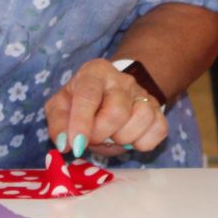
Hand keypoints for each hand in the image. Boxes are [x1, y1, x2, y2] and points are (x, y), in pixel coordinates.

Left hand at [45, 58, 167, 159]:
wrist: (109, 94)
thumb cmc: (80, 102)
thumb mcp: (61, 106)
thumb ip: (58, 123)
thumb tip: (65, 143)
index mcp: (95, 72)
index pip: (88, 95)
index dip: (81, 123)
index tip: (75, 145)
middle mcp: (122, 79)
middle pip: (117, 112)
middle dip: (101, 134)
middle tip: (93, 138)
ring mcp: (143, 93)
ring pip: (141, 119)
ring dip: (123, 139)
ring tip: (112, 136)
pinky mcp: (158, 109)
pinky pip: (159, 130)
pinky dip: (143, 142)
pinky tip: (130, 140)